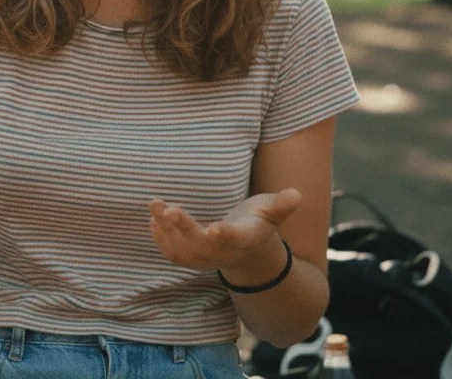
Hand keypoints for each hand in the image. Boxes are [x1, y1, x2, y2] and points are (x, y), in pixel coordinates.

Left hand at [149, 188, 301, 272]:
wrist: (247, 251)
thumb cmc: (258, 221)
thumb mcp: (272, 211)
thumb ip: (282, 204)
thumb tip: (298, 194)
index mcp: (245, 239)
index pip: (235, 239)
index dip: (225, 235)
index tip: (214, 227)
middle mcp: (224, 253)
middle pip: (202, 246)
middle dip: (184, 229)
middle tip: (168, 209)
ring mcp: (206, 259)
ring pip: (183, 252)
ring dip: (165, 231)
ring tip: (154, 204)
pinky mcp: (191, 258)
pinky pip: (173, 255)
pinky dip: (161, 239)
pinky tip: (153, 218)